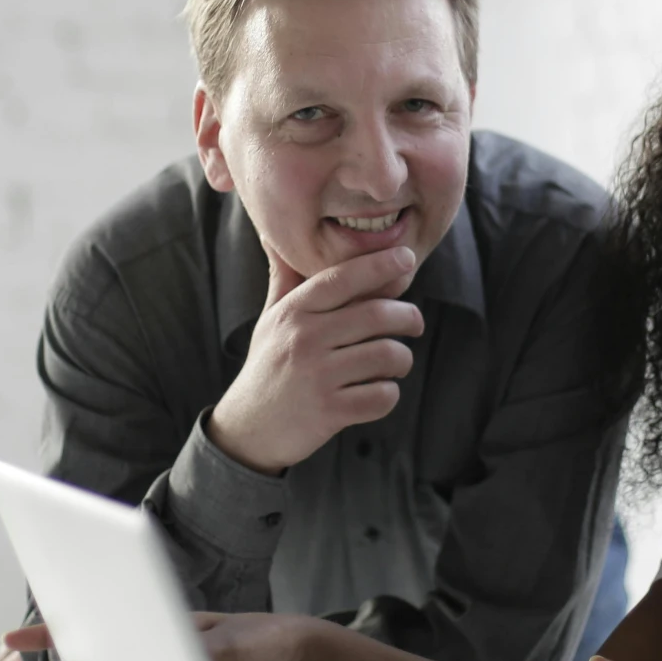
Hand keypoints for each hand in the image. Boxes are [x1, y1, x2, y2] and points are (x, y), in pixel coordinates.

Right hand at [207, 244, 424, 473]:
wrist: (248, 428)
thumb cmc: (268, 365)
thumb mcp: (271, 319)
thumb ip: (284, 278)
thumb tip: (274, 232)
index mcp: (293, 312)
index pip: (342, 278)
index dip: (380, 264)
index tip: (408, 257)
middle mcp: (304, 340)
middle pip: (378, 314)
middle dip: (408, 316)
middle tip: (414, 322)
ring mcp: (317, 377)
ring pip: (388, 355)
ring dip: (402, 360)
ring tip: (394, 362)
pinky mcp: (329, 412)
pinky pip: (382, 396)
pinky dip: (389, 393)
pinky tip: (378, 390)